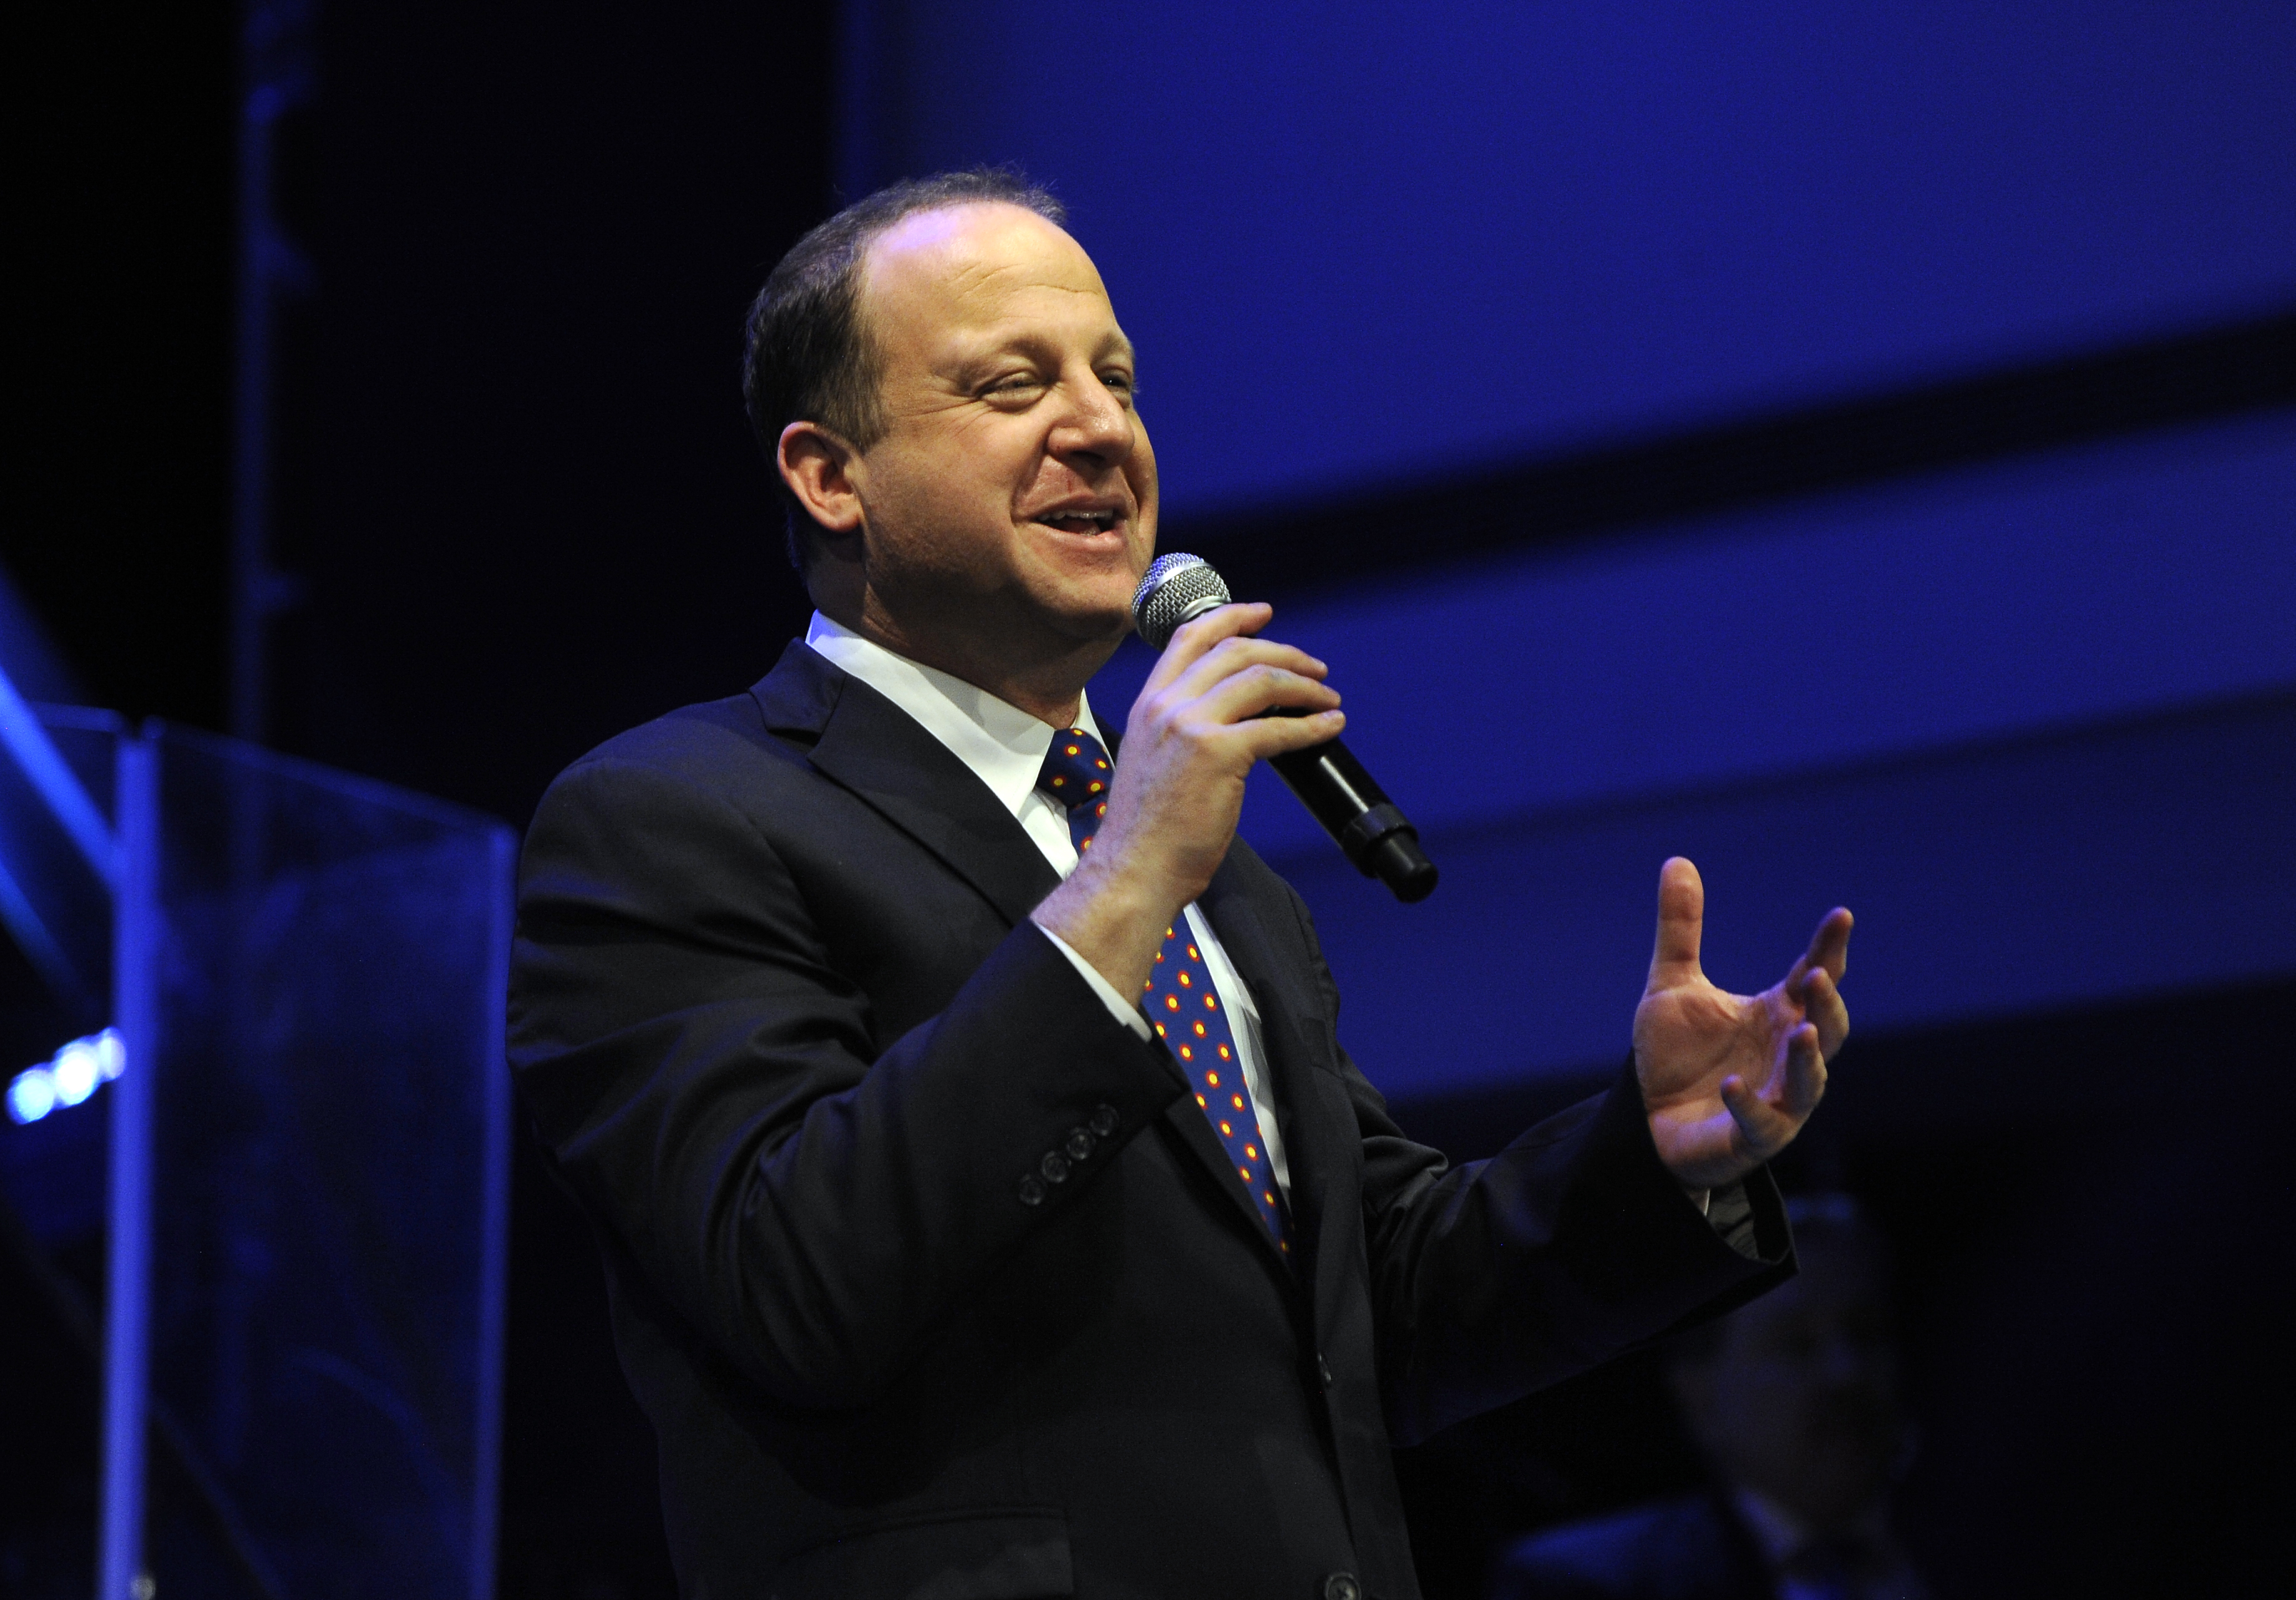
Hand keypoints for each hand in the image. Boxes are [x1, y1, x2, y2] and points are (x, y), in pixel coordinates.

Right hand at [1031, 602, 1342, 994]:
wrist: (1134, 867)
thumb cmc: (1147, 829)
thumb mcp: (1153, 758)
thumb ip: (1182, 729)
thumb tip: (1234, 719)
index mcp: (1150, 703)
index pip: (1192, 638)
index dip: (1233, 618)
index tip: (1264, 614)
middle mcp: (1167, 705)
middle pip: (1236, 652)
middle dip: (1285, 653)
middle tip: (1314, 668)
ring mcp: (1191, 726)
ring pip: (1261, 680)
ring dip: (1305, 685)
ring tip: (1327, 698)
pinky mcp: (1218, 754)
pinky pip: (1278, 728)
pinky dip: (1311, 725)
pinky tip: (1328, 728)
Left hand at [1632, 858, 1852, 1189]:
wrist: (1647, 1121)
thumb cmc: (1676, 1056)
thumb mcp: (1672, 985)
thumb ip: (1681, 928)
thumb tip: (1677, 859)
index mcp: (1777, 1014)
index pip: (1813, 976)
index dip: (1830, 947)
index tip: (1840, 915)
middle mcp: (1785, 1055)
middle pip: (1827, 1028)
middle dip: (1828, 1005)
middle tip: (1819, 976)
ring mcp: (1776, 1100)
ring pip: (1809, 1081)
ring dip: (1807, 1058)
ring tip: (1801, 1032)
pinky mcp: (1752, 1138)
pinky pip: (1761, 1124)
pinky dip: (1750, 1105)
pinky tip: (1733, 1086)